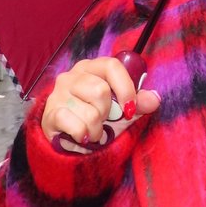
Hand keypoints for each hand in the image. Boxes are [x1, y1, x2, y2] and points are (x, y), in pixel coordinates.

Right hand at [41, 56, 159, 153]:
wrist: (67, 140)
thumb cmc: (95, 118)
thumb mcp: (120, 111)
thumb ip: (138, 104)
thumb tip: (155, 98)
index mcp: (91, 68)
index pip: (112, 66)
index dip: (126, 88)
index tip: (130, 108)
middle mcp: (72, 76)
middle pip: (101, 90)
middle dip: (108, 112)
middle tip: (103, 120)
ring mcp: (58, 94)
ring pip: (90, 112)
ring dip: (97, 128)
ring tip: (92, 130)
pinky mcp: (50, 113)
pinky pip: (77, 126)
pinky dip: (85, 136)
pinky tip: (81, 136)